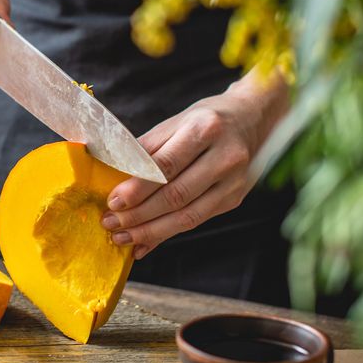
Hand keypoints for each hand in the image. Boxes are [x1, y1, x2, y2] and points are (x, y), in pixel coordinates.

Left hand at [101, 72, 289, 258]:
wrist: (251, 119)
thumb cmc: (204, 120)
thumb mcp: (175, 123)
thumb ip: (146, 149)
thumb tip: (113, 177)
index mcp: (205, 129)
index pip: (167, 165)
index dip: (138, 187)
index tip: (113, 201)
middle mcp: (225, 156)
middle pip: (177, 195)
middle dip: (139, 215)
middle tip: (111, 224)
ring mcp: (234, 181)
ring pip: (187, 216)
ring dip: (150, 232)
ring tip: (122, 238)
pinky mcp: (234, 199)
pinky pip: (196, 222)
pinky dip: (166, 235)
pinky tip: (144, 243)